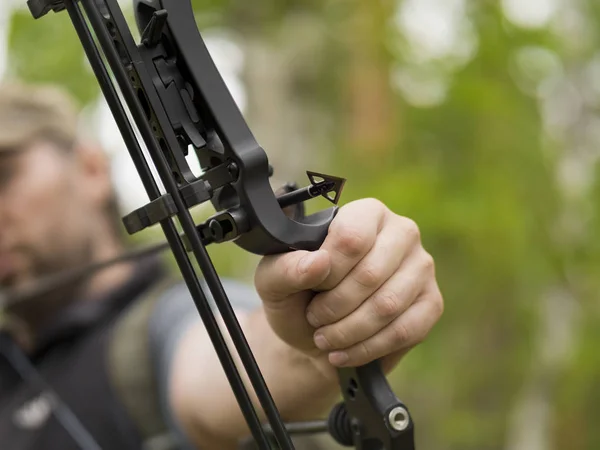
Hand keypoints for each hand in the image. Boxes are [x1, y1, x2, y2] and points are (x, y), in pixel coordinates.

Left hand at [254, 198, 442, 371]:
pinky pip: (404, 330)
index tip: (311, 289)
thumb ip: (286, 267)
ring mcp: (421, 268)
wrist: (317, 336)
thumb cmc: (298, 297)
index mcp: (366, 213)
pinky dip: (367, 347)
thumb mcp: (274, 281)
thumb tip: (318, 262)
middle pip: (371, 273)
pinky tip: (345, 351)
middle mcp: (401, 233)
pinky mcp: (431, 303)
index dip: (327, 273)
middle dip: (335, 307)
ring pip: (388, 306)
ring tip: (326, 337)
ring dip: (348, 331)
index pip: (351, 238)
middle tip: (315, 318)